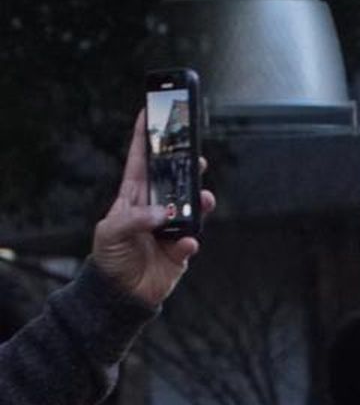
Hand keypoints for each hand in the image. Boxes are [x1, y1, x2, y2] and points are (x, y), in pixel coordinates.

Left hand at [90, 114, 215, 309]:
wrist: (121, 293)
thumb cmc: (110, 257)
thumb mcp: (111, 231)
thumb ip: (136, 218)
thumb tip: (163, 213)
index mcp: (133, 197)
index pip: (139, 161)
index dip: (143, 137)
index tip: (148, 112)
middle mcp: (154, 208)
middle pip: (173, 180)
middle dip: (185, 166)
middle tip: (195, 154)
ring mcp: (169, 229)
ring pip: (190, 208)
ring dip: (199, 202)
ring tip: (205, 197)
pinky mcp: (180, 252)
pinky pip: (190, 242)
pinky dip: (190, 242)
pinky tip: (187, 242)